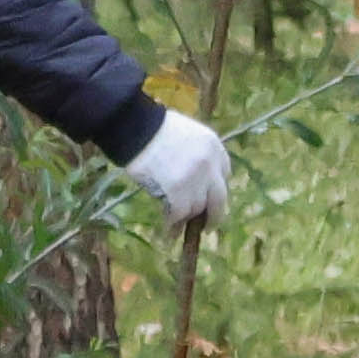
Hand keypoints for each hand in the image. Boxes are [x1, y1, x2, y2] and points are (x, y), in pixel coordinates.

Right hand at [126, 105, 228, 231]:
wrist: (134, 126)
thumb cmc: (152, 127)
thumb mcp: (185, 133)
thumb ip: (195, 154)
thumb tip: (195, 181)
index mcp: (213, 146)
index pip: (224, 173)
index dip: (214, 187)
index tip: (207, 196)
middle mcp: (210, 164)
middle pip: (219, 199)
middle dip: (214, 216)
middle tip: (206, 227)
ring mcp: (196, 179)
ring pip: (197, 208)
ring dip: (186, 217)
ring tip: (176, 227)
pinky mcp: (179, 191)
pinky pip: (180, 214)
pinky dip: (173, 225)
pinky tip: (168, 231)